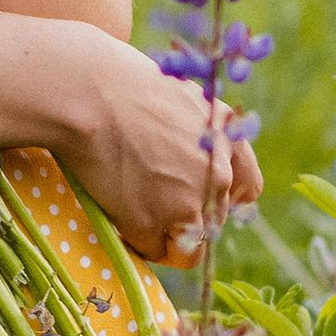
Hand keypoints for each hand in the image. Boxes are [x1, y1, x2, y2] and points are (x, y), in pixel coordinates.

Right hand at [46, 32, 262, 262]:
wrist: (89, 93)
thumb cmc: (124, 85)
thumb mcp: (184, 100)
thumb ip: (200, 137)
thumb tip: (189, 162)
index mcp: (230, 143)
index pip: (246, 191)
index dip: (220, 198)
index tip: (196, 196)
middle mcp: (218, 178)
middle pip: (213, 222)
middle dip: (185, 216)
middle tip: (150, 195)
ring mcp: (186, 204)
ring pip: (188, 246)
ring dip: (164, 234)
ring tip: (132, 204)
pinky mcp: (150, 223)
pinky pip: (152, 250)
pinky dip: (136, 238)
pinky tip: (119, 211)